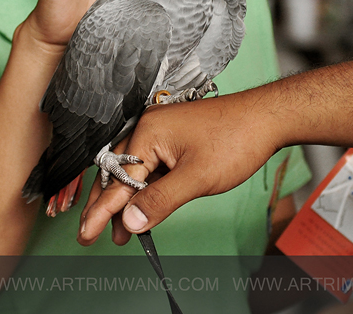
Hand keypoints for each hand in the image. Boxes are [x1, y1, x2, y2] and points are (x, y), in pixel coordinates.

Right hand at [77, 95, 280, 243]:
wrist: (266, 118)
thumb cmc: (236, 139)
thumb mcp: (196, 178)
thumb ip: (160, 201)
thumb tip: (130, 222)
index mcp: (148, 133)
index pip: (117, 180)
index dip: (101, 211)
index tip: (86, 234)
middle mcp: (148, 127)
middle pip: (117, 173)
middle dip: (105, 207)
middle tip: (90, 235)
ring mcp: (161, 131)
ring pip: (134, 171)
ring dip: (127, 201)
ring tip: (120, 233)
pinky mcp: (174, 137)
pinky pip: (150, 165)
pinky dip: (145, 188)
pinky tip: (143, 208)